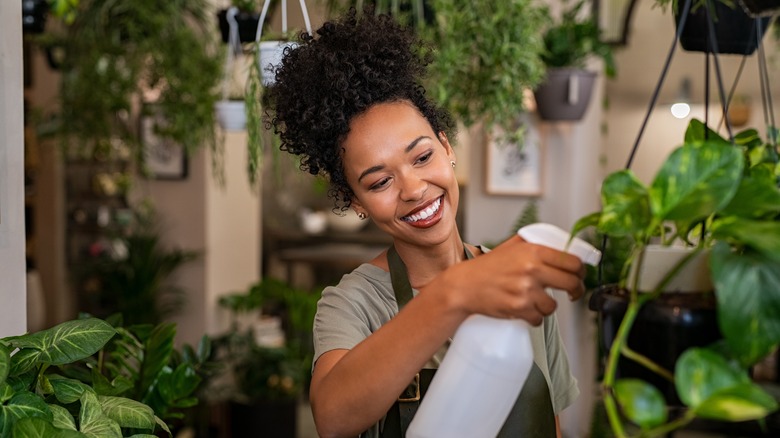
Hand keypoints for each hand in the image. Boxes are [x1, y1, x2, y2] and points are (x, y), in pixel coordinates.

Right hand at [436, 235, 585, 325]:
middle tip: (572, 293)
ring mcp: (526, 290)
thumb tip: (560, 245)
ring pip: (554, 305)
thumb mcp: (510, 247)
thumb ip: (534, 243)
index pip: (572, 262)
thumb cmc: (486, 268)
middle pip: (572, 283)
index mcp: (533, 251)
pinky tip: (524, 309)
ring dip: (547, 306)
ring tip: (535, 300)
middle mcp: (532, 269)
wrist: (464, 286)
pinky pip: (539, 318)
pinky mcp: (519, 308)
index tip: (579, 275)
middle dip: (575, 290)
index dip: (581, 271)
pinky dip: (534, 317)